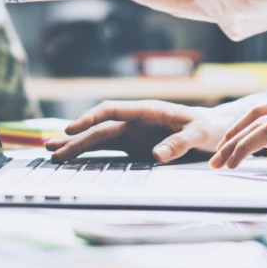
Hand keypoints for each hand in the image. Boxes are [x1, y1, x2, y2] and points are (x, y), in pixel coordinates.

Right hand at [44, 100, 232, 162]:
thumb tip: (156, 155)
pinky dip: (90, 153)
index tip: (72, 128)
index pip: (113, 110)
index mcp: (148, 110)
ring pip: (99, 137)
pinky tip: (72, 158)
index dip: (91, 118)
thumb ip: (179, 143)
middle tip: (52, 149)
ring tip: (52, 152)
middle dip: (76, 137)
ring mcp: (133, 133)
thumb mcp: (199, 135)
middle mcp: (136, 120)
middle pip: (100, 127)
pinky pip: (108, 149)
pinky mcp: (134, 146)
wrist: (215, 132)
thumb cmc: (208, 129)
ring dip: (77, 144)